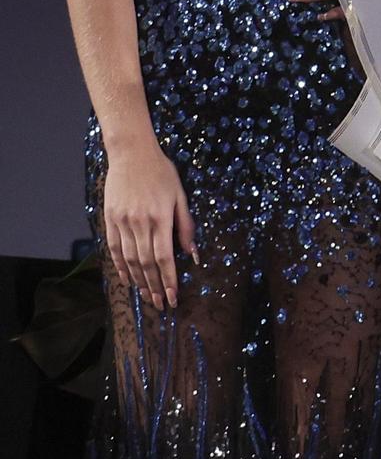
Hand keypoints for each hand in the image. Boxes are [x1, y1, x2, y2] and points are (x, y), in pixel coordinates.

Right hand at [102, 139, 196, 311]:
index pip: (164, 258)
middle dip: (155, 287)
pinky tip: (127, 279)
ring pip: (129, 260)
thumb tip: (192, 253)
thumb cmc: (161, 173)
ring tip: (147, 297)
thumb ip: (185, 225)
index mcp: (160, 218)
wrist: (132, 154)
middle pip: (146, 264)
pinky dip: (120, 267)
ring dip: (139, 281)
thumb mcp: (180, 196)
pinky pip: (114, 249)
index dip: (169, 280)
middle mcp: (140, 223)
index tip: (174, 297)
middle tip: (161, 304)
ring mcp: (122, 222)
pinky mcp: (110, 220)